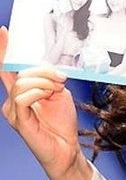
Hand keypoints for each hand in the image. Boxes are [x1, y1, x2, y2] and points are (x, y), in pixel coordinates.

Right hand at [0, 26, 91, 179]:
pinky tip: (47, 95)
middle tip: (61, 80)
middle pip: (22, 73)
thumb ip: (48, 79)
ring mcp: (14, 112)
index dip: (4, 50)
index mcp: (22, 92)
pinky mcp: (20, 122)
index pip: (8, 69)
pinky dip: (39, 92)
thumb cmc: (61, 122)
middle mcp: (13, 101)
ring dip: (45, 82)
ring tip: (56, 91)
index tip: (4, 32)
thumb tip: (45, 70)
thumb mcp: (58, 92)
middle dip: (45, 71)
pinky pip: (23, 98)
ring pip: (23, 83)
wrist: (67, 148)